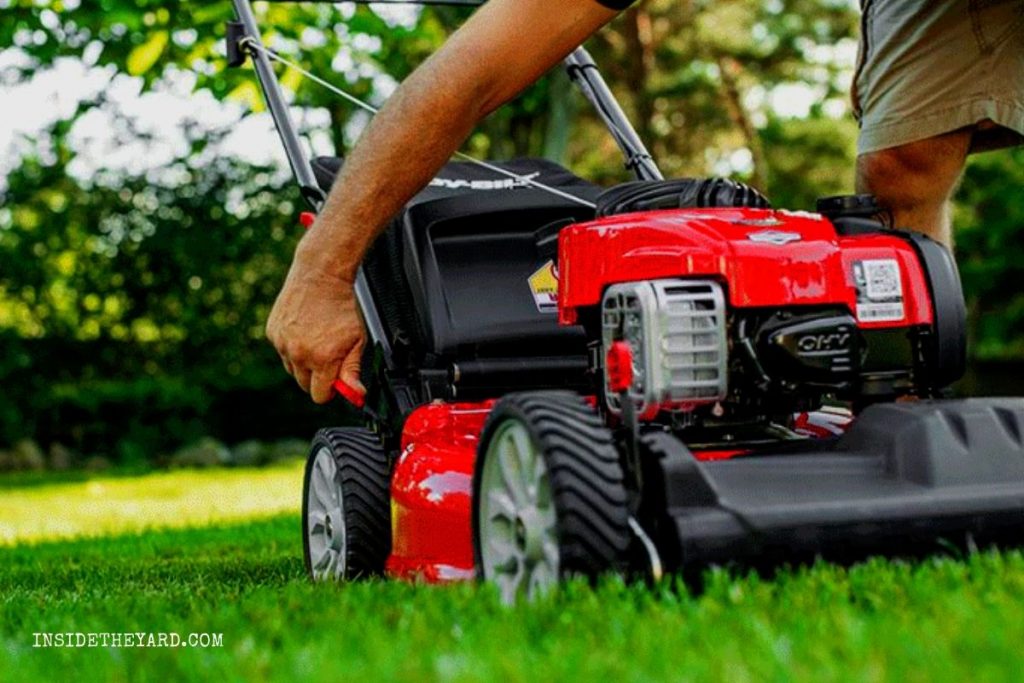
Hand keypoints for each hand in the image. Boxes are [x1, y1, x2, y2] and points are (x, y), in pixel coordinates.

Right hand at [266, 252, 365, 404]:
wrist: (320, 276)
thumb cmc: (341, 307)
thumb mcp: (357, 339)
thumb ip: (352, 370)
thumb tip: (355, 394)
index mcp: (322, 359)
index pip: (320, 396)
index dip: (330, 389)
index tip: (335, 378)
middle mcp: (299, 354)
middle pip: (304, 385)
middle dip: (317, 376)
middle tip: (328, 354)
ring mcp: (283, 343)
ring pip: (292, 369)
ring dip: (303, 362)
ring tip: (316, 339)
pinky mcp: (272, 333)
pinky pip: (282, 352)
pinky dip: (291, 346)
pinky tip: (303, 329)